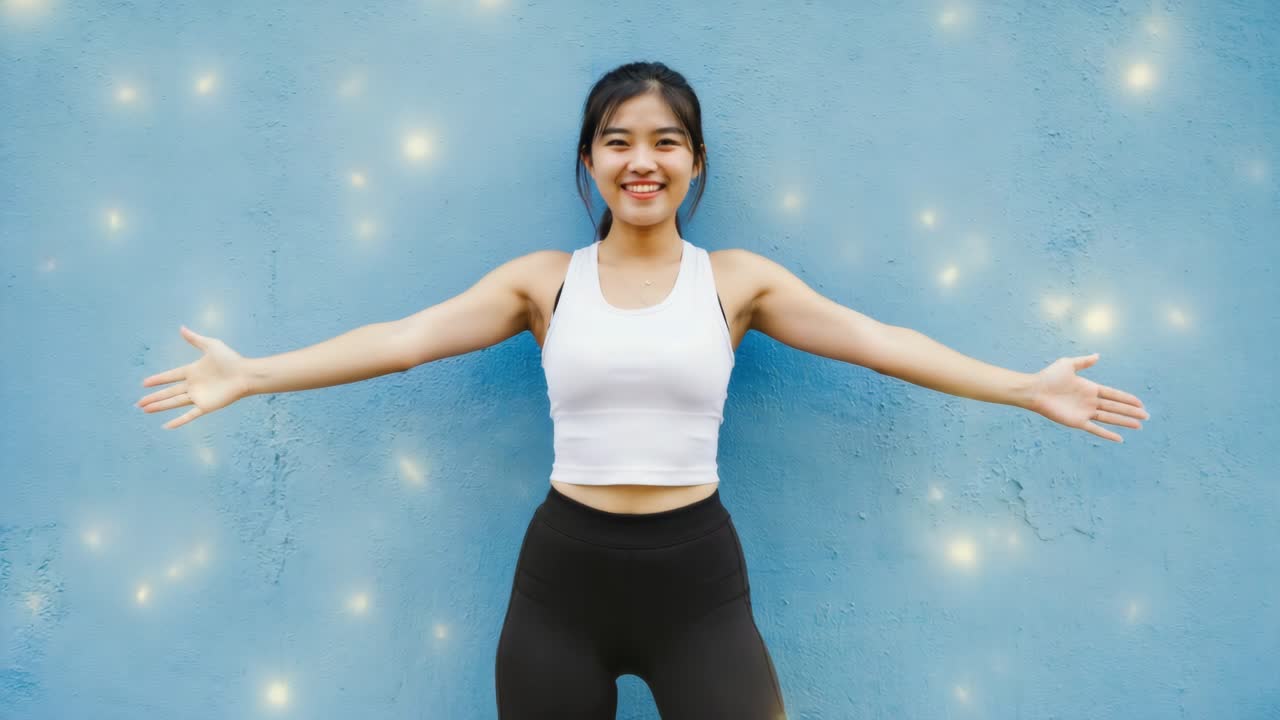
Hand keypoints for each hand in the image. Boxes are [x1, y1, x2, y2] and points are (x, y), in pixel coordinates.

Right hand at [136, 326, 251, 429]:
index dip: (157, 380)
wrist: (246, 375)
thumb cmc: (231, 359)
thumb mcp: (211, 346)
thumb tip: (181, 328)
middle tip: (138, 403)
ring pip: (174, 403)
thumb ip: (195, 339)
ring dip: (159, 407)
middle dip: (153, 397)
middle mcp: (193, 385)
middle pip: (169, 392)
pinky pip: (189, 415)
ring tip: (145, 410)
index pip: (171, 376)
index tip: (144, 384)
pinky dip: (178, 421)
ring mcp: (199, 397)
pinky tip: (166, 426)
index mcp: (193, 371)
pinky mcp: (206, 407)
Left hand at [1027, 353, 1149, 442]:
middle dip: (1131, 412)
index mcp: (1090, 388)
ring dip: (1124, 422)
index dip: (1127, 399)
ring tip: (1139, 426)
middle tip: (1146, 416)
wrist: (1035, 390)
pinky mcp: (1077, 422)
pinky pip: (1095, 429)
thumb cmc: (1049, 377)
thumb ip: (1083, 361)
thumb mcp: (1067, 365)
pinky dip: (1107, 434)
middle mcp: (1090, 401)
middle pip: (1116, 407)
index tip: (1140, 403)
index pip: (1114, 394)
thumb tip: (1097, 355)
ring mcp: (1085, 412)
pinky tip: (1119, 438)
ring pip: (1110, 418)